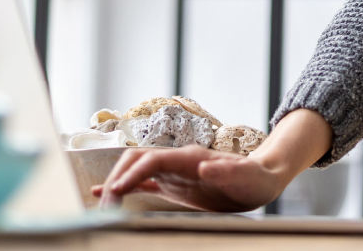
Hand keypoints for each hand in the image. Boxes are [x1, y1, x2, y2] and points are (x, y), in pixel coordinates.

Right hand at [95, 145, 286, 211]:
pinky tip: (106, 195)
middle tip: (104, 204)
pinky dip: (123, 187)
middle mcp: (176, 161)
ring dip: (116, 183)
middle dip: (117, 177)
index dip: (133, 172)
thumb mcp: (245, 176)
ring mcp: (172, 171)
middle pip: (136, 160)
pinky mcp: (172, 184)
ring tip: (102, 205)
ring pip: (134, 170)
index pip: (153, 159)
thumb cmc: (255, 178)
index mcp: (190, 157)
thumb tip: (204, 165)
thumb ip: (227, 170)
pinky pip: (142, 184)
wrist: (260, 179)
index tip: (117, 190)